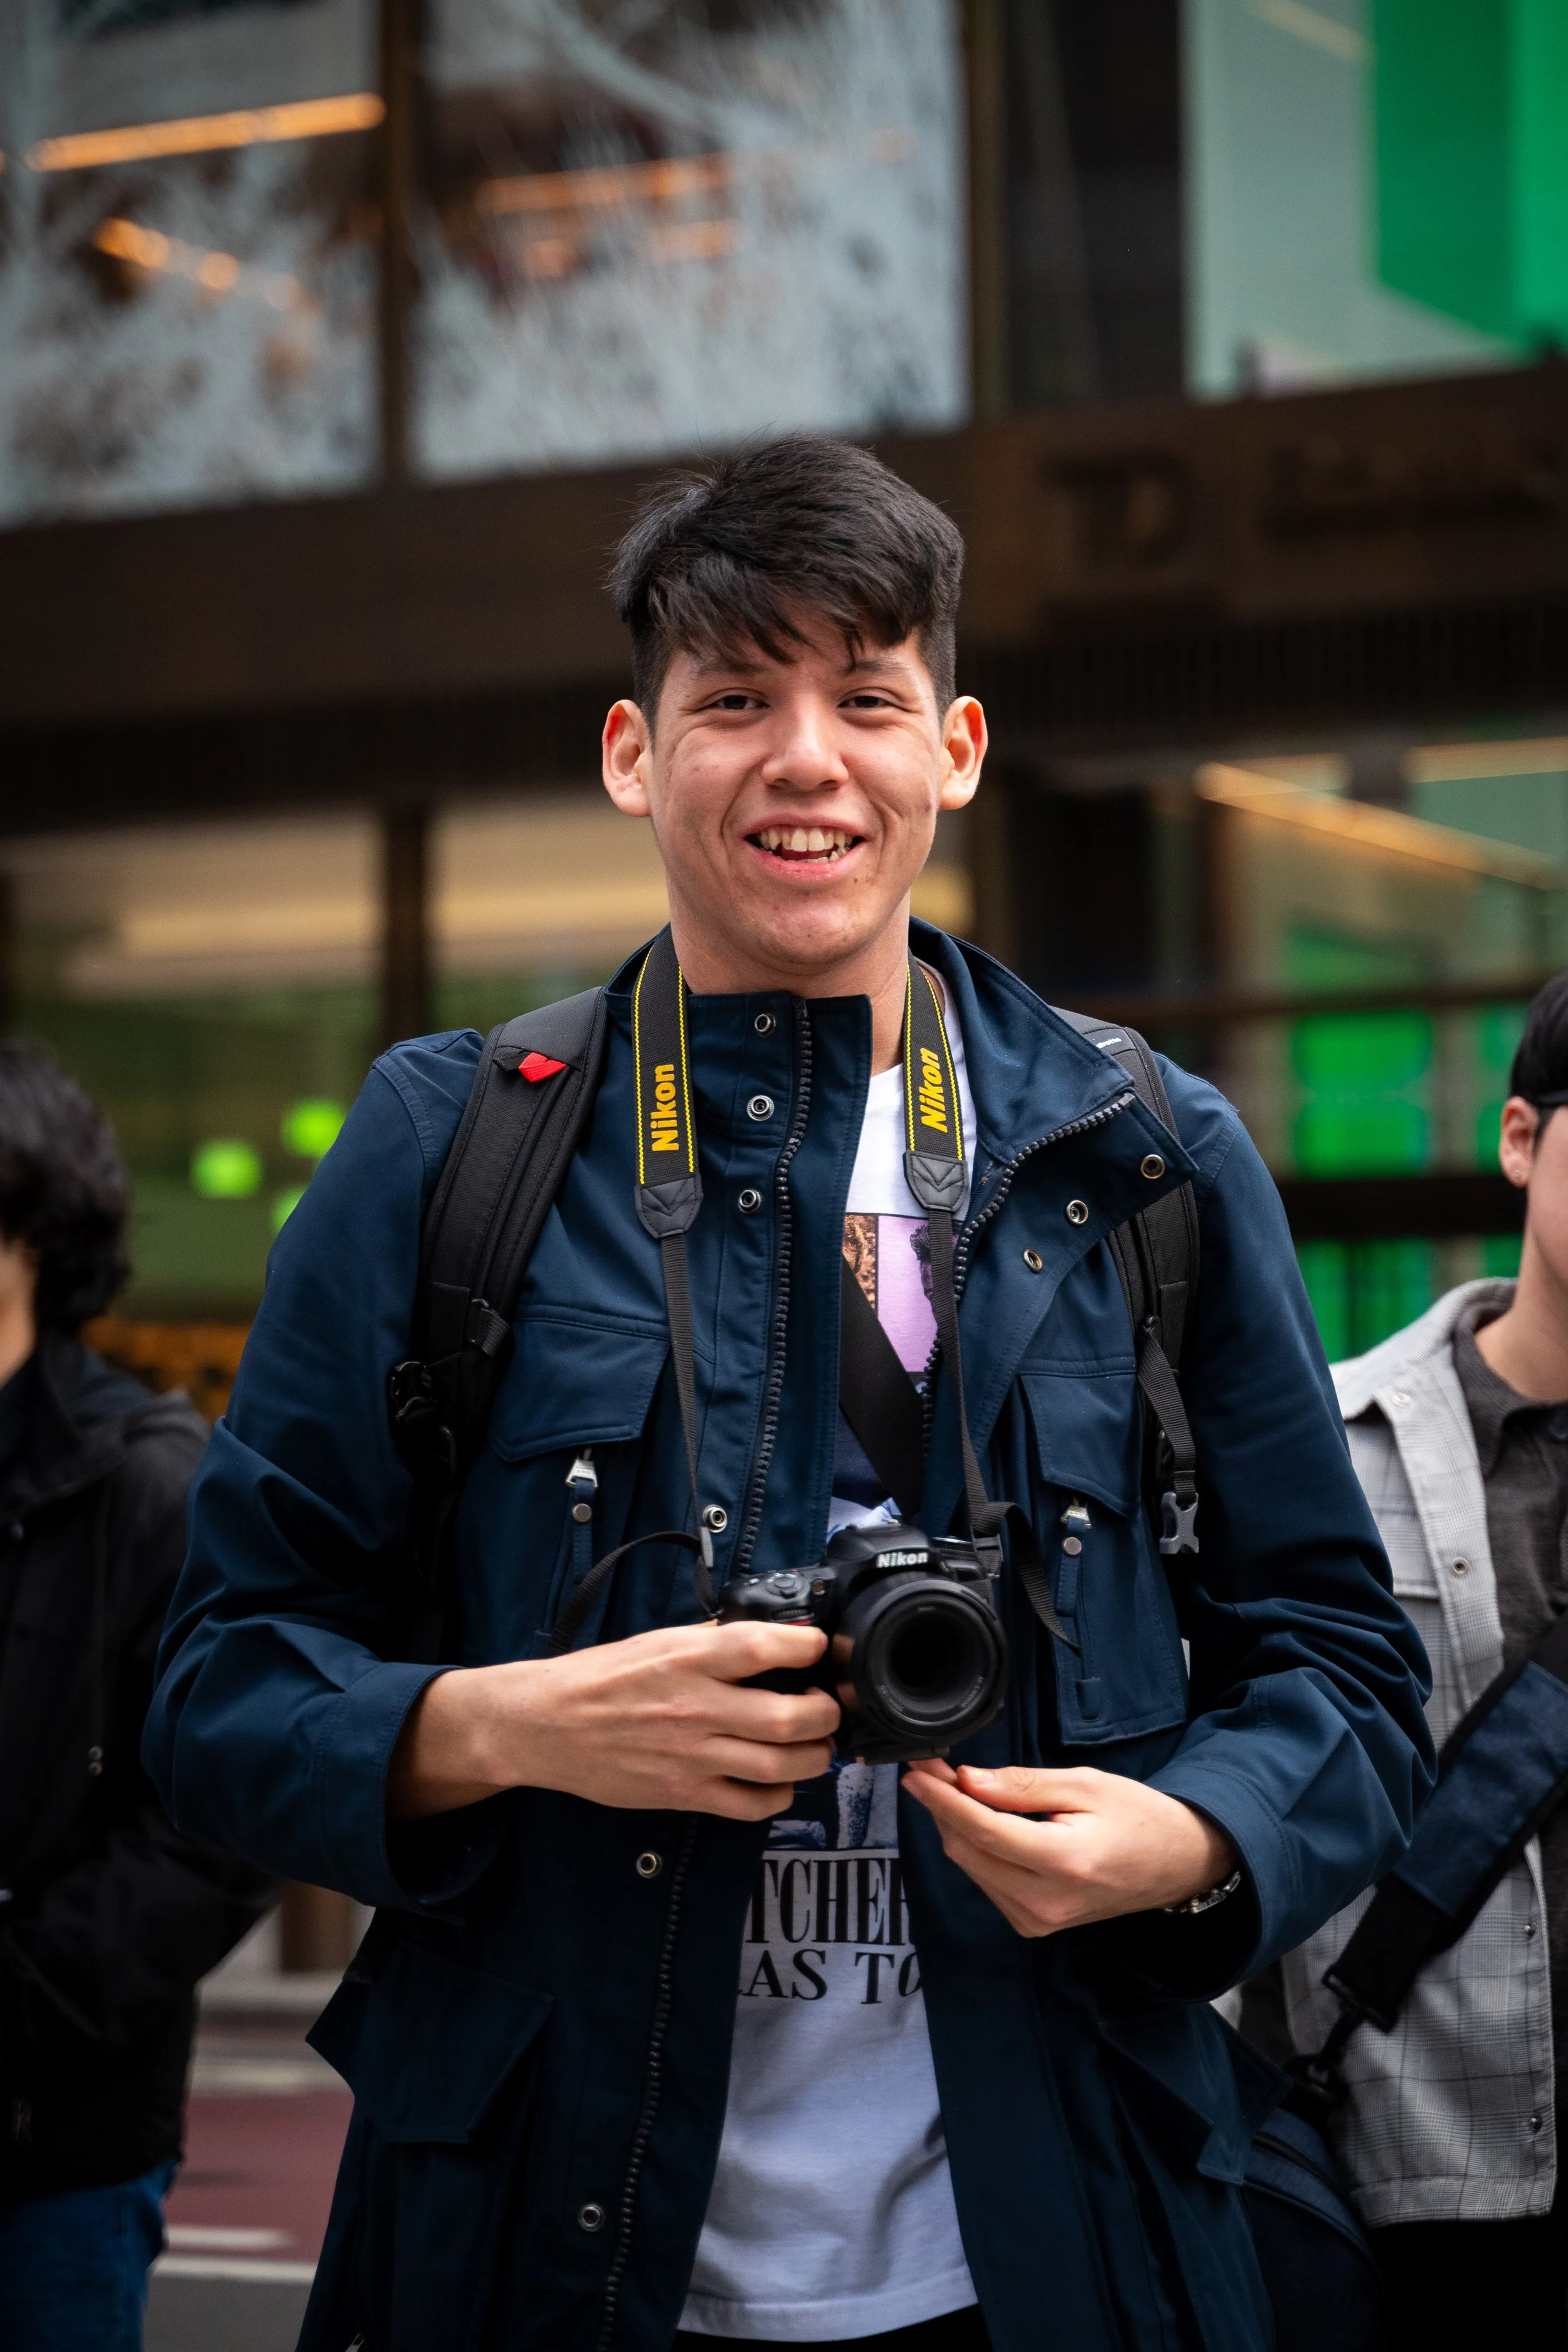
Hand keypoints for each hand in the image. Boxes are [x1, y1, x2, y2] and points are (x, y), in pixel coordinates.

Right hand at [389, 1622, 839, 1822]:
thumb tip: (767, 1639)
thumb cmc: (600, 1677)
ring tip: (816, 1744)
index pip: (766, 1648)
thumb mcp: (657, 1641)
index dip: (808, 1647)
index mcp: (688, 1658)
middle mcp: (696, 1707)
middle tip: (827, 1705)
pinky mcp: (683, 1795)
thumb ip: (711, 1642)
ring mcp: (692, 1757)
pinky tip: (779, 1782)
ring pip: (781, 1765)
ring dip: (815, 1756)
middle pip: (791, 1717)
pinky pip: (750, 1805)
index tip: (820, 1648)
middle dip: (826, 1713)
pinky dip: (778, 1796)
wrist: (546, 1726)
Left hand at [903, 1761, 1236, 1937]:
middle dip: (943, 1807)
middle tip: (935, 1768)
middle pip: (966, 1850)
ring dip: (956, 1826)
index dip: (940, 1798)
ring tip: (958, 1788)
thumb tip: (966, 1781)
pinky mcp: (1034, 1924)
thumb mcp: (1085, 1784)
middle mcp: (1044, 1901)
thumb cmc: (1138, 1816)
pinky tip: (984, 1820)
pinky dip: (976, 1848)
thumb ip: (1022, 1786)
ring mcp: (1038, 1920)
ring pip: (971, 1866)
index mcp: (1062, 1862)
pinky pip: (987, 1880)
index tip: (914, 1771)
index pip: (981, 1829)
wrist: (1176, 1865)